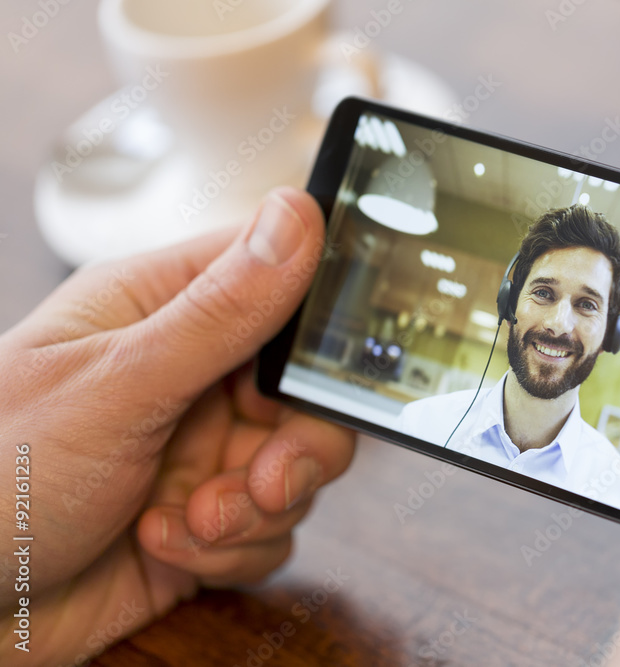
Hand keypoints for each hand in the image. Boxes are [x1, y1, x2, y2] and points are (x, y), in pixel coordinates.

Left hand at [0, 187, 354, 665]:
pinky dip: (233, 547)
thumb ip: (218, 311)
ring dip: (256, 507)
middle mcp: (191, 376)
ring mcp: (201, 449)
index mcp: (162, 311)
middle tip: (263, 480)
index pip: (277, 281)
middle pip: (306, 391)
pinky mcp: (209, 516)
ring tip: (191, 520)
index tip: (320, 375)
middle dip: (297, 447)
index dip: (315, 326)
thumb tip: (296, 216)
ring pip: (298, 466)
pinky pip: (273, 526)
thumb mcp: (115, 386)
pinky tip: (166, 546)